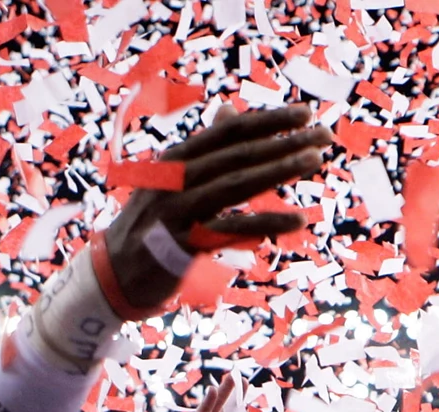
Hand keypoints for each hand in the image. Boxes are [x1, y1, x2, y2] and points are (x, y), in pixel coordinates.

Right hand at [101, 105, 332, 316]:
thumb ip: (205, 149)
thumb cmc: (152, 224)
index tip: (307, 113)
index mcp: (177, 158)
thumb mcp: (173, 180)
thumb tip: (229, 111)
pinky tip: (298, 219)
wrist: (113, 273)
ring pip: (235, 183)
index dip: (269, 120)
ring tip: (314, 161)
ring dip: (278, 170)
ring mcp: (177, 209)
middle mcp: (175, 177)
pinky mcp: (182, 243)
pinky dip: (266, 222)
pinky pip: (231, 229)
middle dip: (284, 141)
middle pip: (237, 153)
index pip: (229, 131)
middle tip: (324, 135)